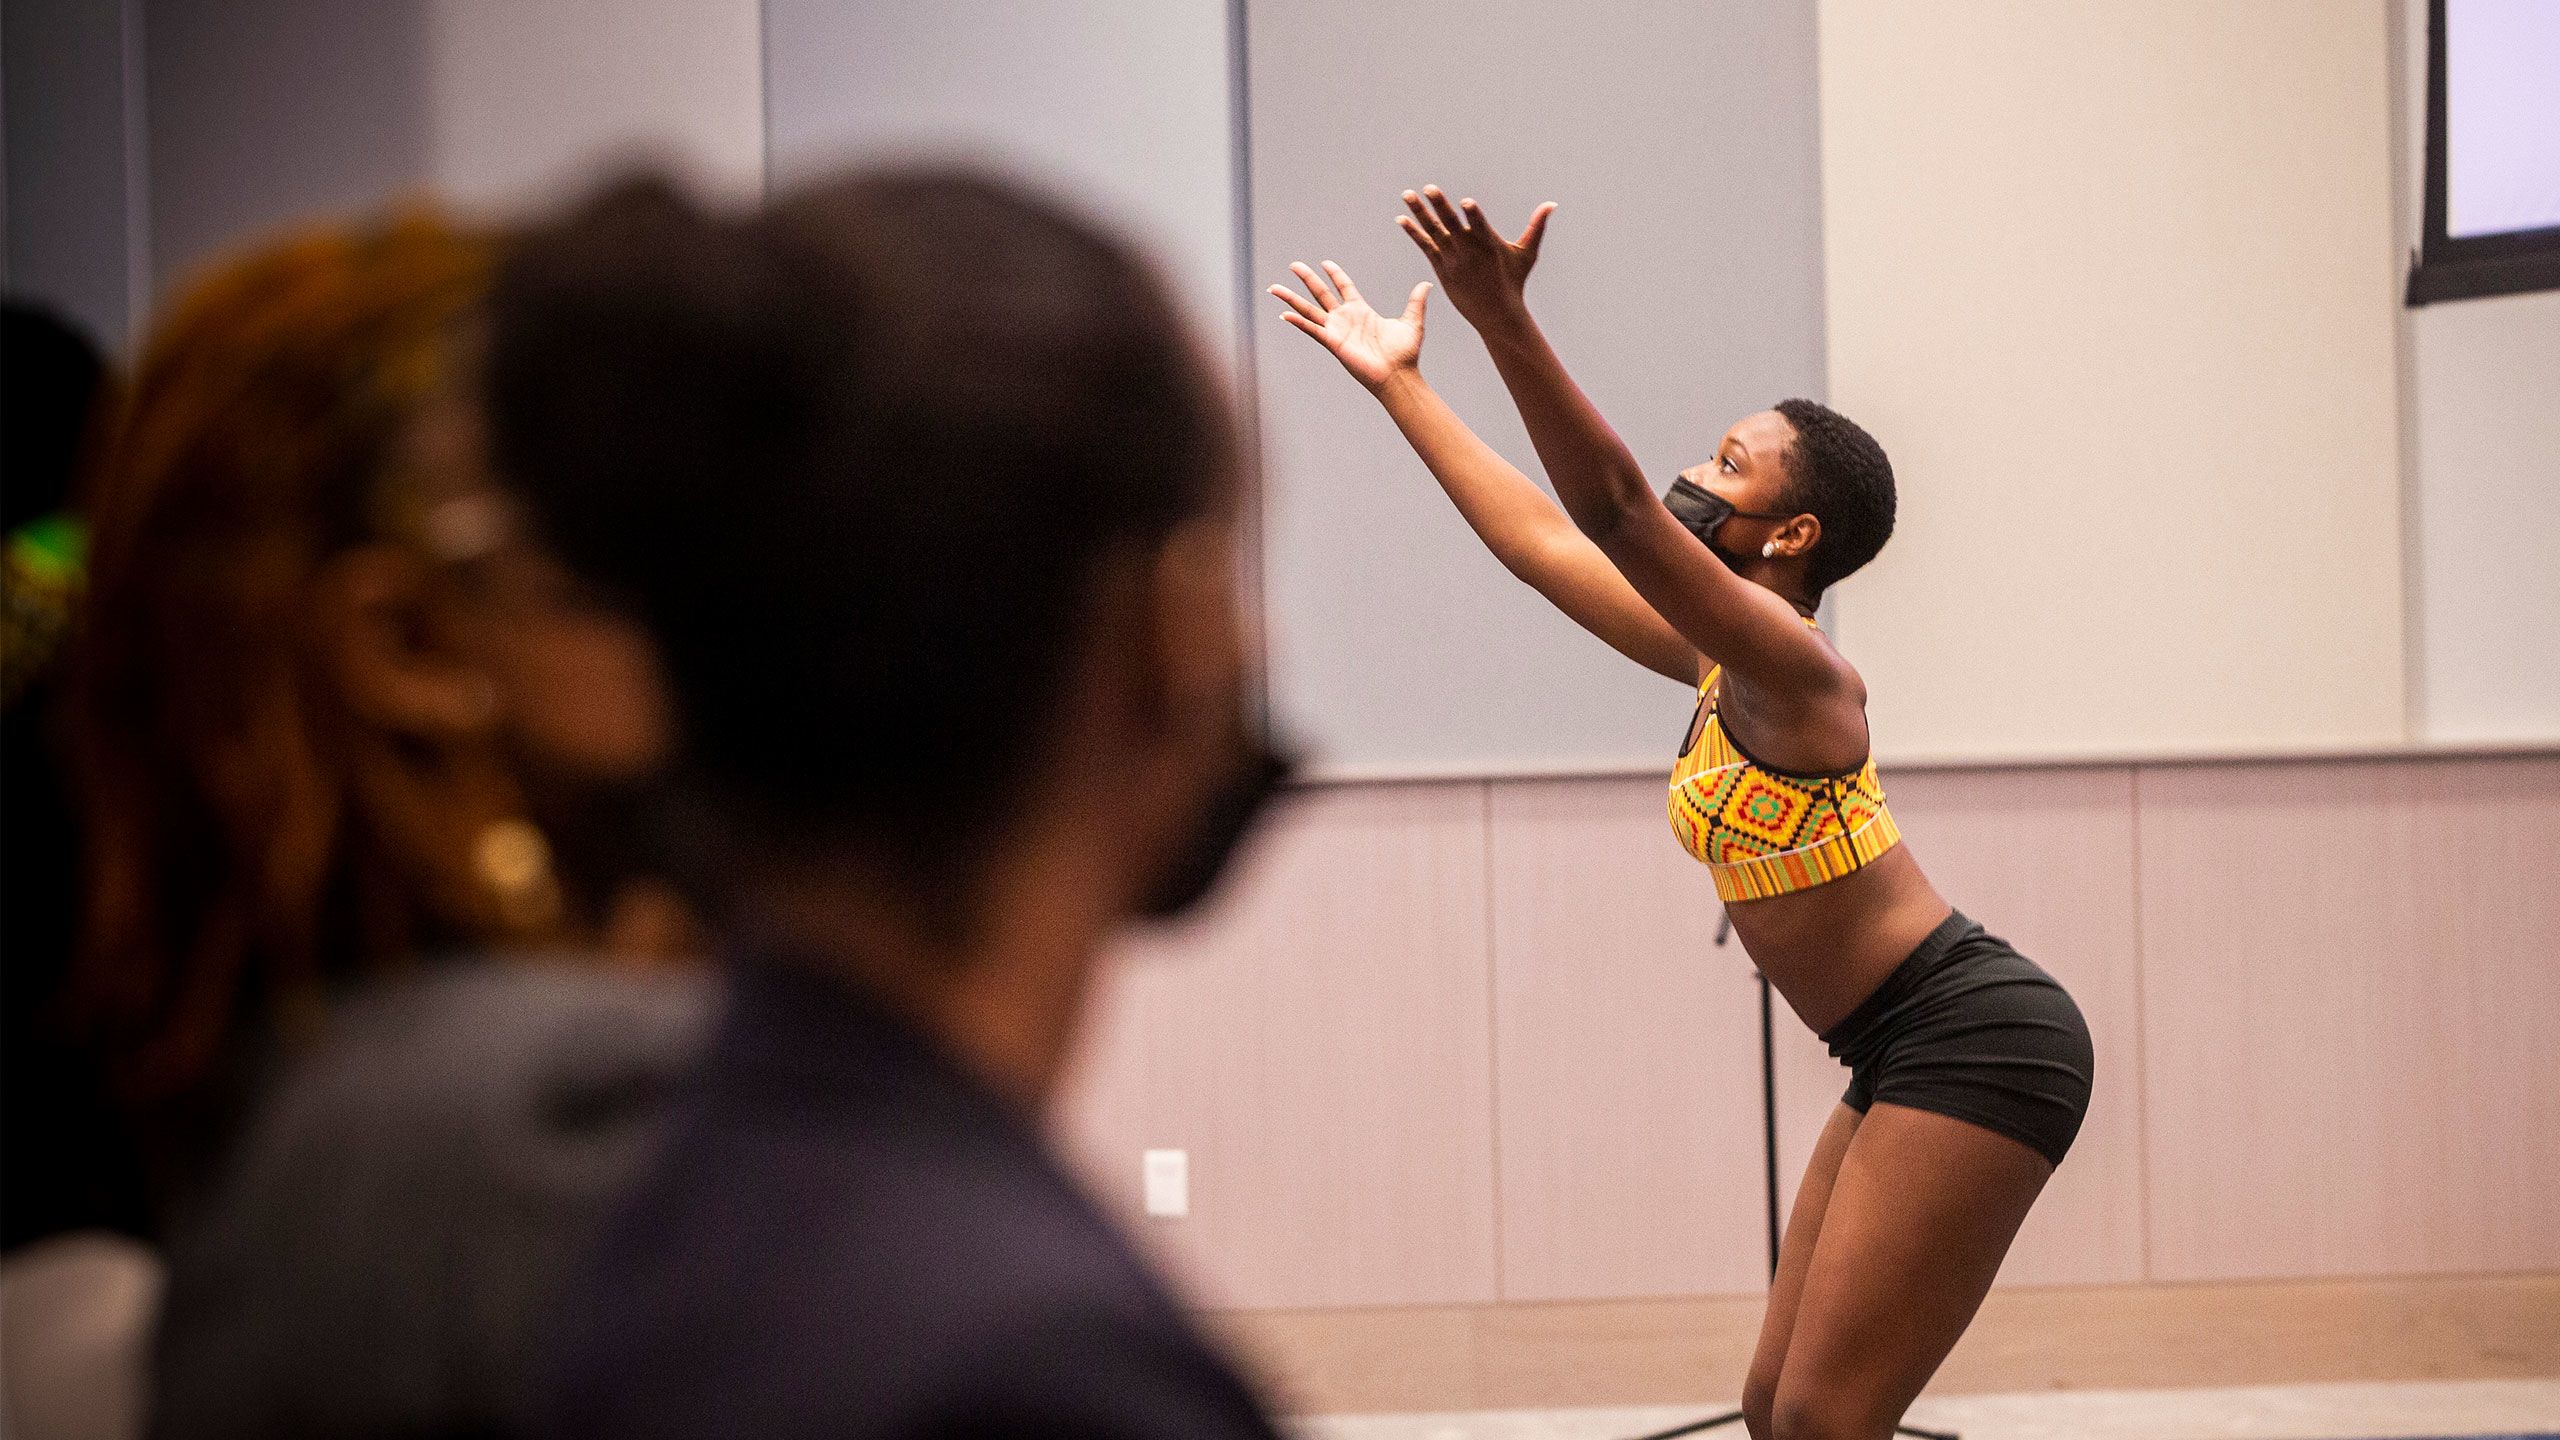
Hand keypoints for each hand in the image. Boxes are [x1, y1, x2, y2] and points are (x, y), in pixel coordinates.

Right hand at [1267, 260, 1430, 392]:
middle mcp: (1345, 319)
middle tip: (1294, 265)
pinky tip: (1284, 315)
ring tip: (1274, 287)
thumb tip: (1426, 284)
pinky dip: (1298, 323)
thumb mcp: (1412, 322)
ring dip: (1292, 299)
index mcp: (1361, 311)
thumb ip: (1416, 302)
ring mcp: (1337, 330)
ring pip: (1309, 310)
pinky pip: (1312, 330)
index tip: (1325, 263)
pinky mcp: (1333, 343)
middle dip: (1307, 279)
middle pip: (1321, 293)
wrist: (1398, 375)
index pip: (1344, 287)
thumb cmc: (1404, 354)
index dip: (1335, 274)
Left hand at [1397, 185, 1552, 327]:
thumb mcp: (1527, 254)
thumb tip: (1552, 204)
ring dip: (1419, 213)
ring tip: (1407, 194)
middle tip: (1427, 188)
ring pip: (1434, 232)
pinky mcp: (1442, 268)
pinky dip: (1413, 232)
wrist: (1497, 314)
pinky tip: (1401, 218)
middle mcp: (1469, 252)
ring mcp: (1453, 260)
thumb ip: (1536, 227)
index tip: (1466, 202)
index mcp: (1490, 245)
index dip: (1473, 215)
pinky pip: (1425, 246)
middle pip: (1452, 225)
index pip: (1480, 227)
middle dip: (1439, 206)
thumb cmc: (1514, 282)